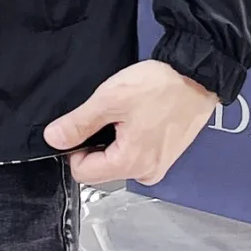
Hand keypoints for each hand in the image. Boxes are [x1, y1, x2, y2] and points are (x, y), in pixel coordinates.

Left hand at [44, 60, 217, 185]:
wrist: (198, 77)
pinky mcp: (166, 154)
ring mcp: (158, 165)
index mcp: (131, 164)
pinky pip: (136, 153)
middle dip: (94, 143)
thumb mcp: (110, 100)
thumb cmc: (157, 87)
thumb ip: (79, 123)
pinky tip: (137, 116)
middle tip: (107, 114)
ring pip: (118, 160)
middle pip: (101, 169)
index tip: (82, 125)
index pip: (83, 173)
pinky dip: (129, 138)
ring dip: (113, 139)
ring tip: (124, 113)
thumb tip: (52, 140)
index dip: (74, 149)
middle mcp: (146, 173)